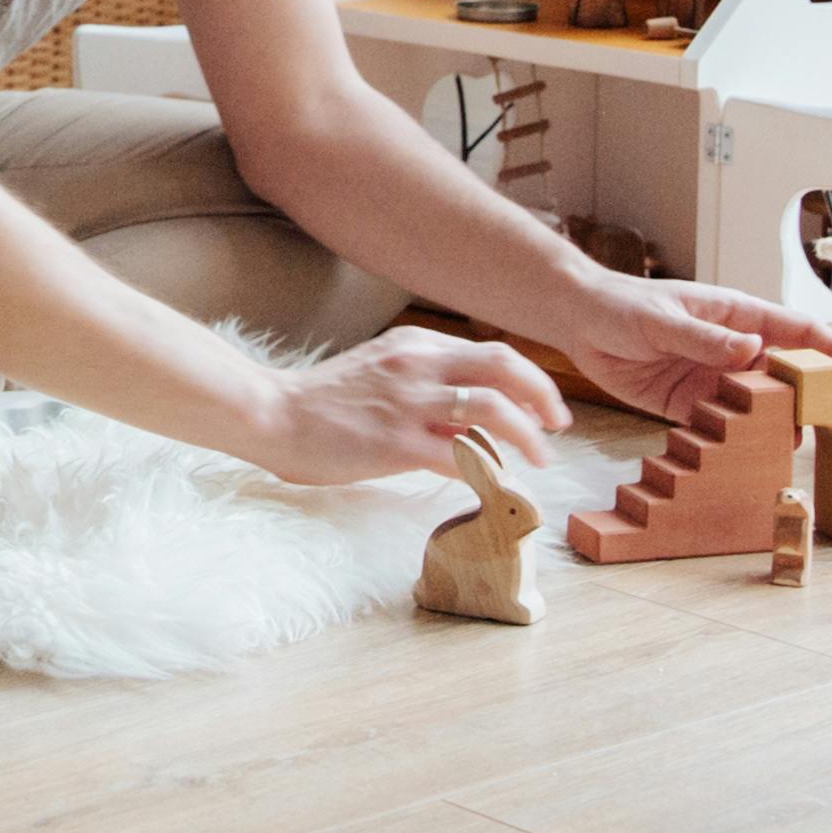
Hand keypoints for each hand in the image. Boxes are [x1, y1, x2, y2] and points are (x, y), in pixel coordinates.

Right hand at [245, 326, 567, 485]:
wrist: (272, 415)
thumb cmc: (322, 402)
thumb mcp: (380, 372)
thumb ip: (424, 384)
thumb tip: (470, 418)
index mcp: (415, 346)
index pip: (491, 354)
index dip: (528, 380)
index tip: (544, 406)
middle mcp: (418, 366)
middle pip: (504, 367)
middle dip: (543, 396)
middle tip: (559, 426)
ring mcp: (409, 403)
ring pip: (493, 408)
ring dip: (527, 436)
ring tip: (539, 460)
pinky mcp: (397, 443)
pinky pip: (462, 456)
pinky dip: (489, 472)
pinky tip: (496, 487)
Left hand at [542, 262, 831, 423]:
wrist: (579, 321)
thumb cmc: (624, 305)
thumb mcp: (663, 319)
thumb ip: (705, 339)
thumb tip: (751, 350)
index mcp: (738, 317)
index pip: (799, 333)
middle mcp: (734, 350)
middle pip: (786, 376)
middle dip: (810, 398)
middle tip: (830, 426)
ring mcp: (714, 380)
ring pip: (758, 406)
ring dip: (774, 425)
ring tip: (788, 448)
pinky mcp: (690, 405)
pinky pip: (722, 426)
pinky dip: (735, 442)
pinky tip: (744, 458)